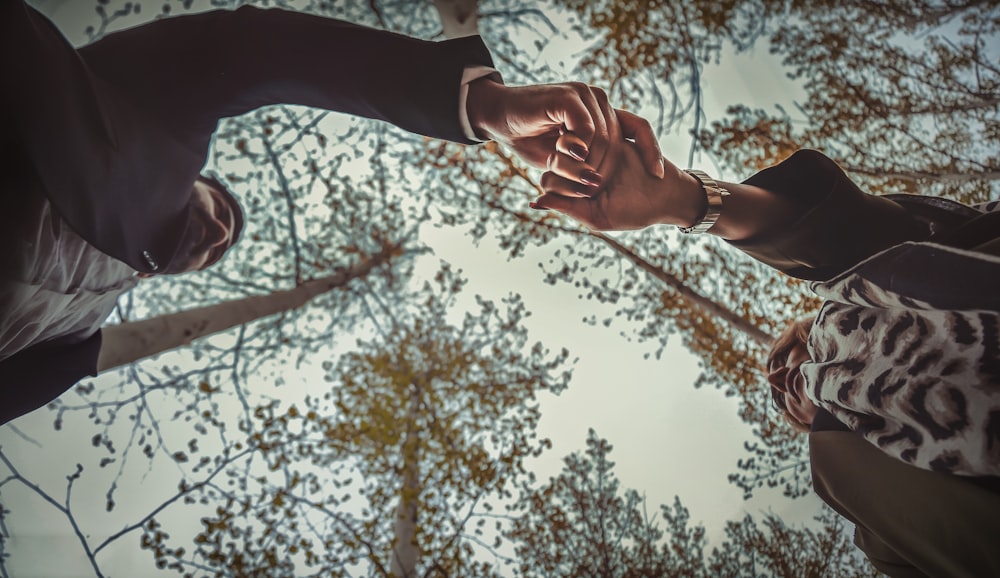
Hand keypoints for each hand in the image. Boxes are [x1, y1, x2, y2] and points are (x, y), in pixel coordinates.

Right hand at [466, 79, 663, 180]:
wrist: (497, 117)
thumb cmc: (527, 137)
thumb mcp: (562, 157)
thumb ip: (584, 164)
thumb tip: (601, 185)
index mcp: (601, 111)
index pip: (640, 127)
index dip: (652, 151)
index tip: (659, 176)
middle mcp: (597, 99)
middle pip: (620, 141)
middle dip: (607, 169)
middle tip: (590, 187)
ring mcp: (584, 95)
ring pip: (604, 139)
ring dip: (589, 165)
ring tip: (574, 177)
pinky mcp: (569, 97)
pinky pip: (586, 130)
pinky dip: (580, 149)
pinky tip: (572, 159)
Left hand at [533, 108, 703, 230]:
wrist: (667, 195)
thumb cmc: (633, 212)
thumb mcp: (597, 216)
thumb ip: (566, 207)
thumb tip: (535, 201)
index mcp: (571, 188)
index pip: (548, 180)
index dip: (560, 186)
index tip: (586, 192)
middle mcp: (578, 167)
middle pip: (555, 158)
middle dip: (567, 168)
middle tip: (595, 179)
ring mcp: (593, 150)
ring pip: (570, 141)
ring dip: (580, 151)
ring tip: (599, 165)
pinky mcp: (609, 133)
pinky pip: (592, 129)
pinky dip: (594, 138)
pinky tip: (607, 149)